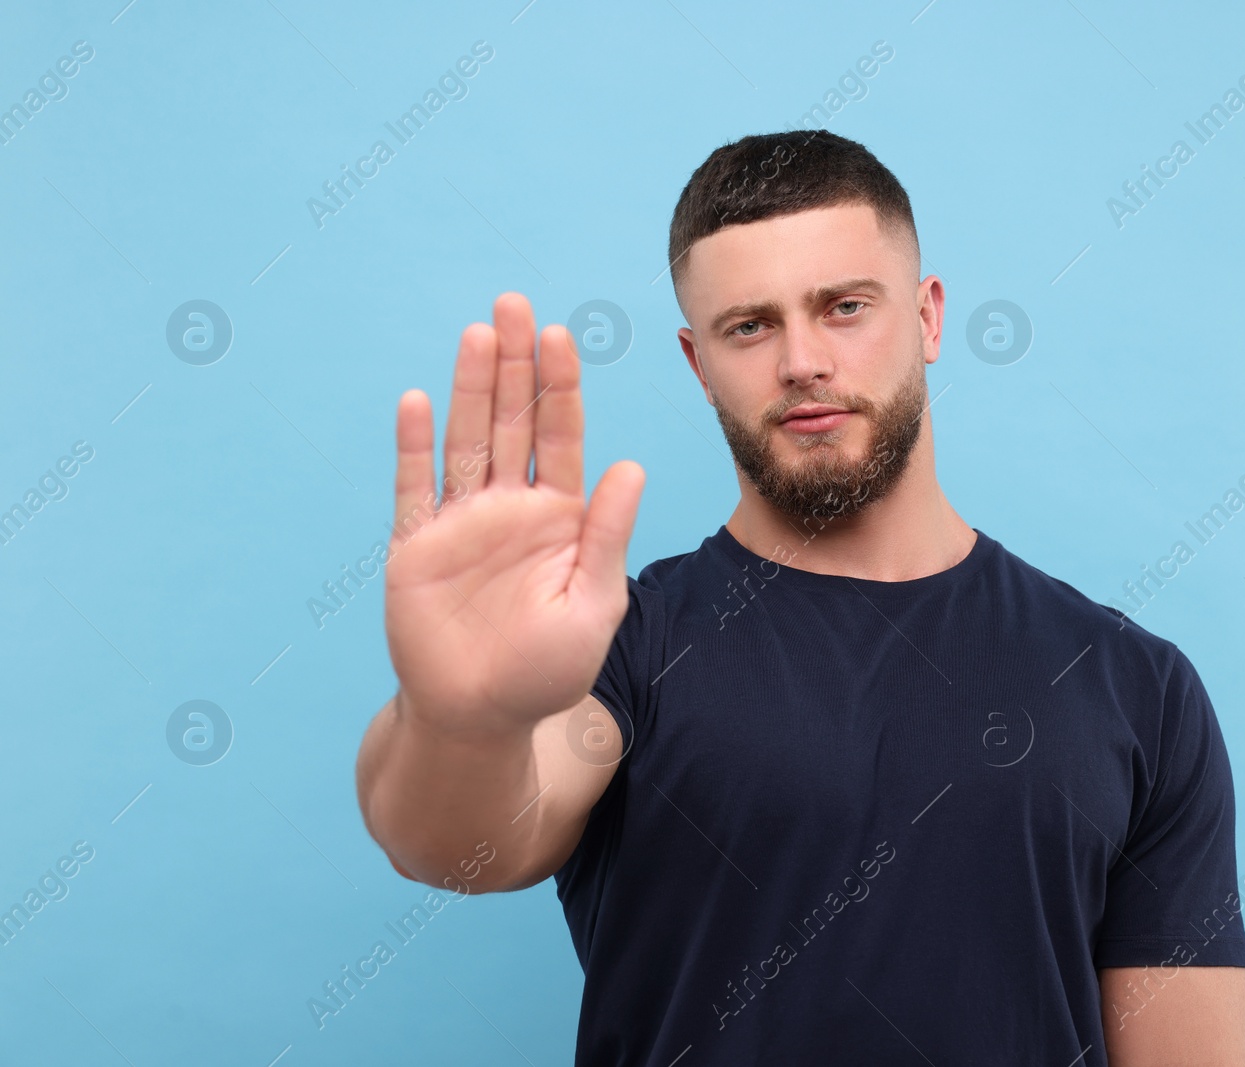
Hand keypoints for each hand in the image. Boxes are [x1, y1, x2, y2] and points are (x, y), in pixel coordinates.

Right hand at [383, 293, 643, 738]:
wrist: (480, 718)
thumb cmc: (547, 669)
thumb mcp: (594, 603)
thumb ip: (607, 535)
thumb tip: (632, 465)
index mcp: (559, 517)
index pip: (562, 436)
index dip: (561, 387)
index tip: (563, 337)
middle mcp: (509, 508)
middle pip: (512, 421)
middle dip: (514, 365)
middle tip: (515, 304)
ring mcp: (461, 523)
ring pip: (466, 439)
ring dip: (471, 387)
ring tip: (479, 333)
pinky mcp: (416, 547)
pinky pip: (415, 488)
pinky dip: (416, 446)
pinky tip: (419, 400)